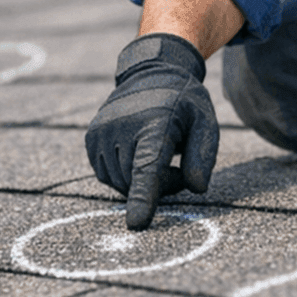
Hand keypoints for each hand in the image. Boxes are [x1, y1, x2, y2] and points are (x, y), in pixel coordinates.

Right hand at [85, 33, 218, 229]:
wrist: (151, 72)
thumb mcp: (205, 121)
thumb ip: (203, 155)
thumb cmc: (183, 102)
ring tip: (158, 154)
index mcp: (155, 123)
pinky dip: (125, 175)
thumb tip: (196, 188)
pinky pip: (107, 176)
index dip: (143, 198)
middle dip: (161, 184)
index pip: (148, 168)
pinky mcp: (90, 139)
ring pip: (121, 183)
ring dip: (142, 181)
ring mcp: (102, 132)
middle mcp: (122, 127)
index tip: (136, 224)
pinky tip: (138, 153)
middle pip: (139, 183)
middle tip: (177, 164)